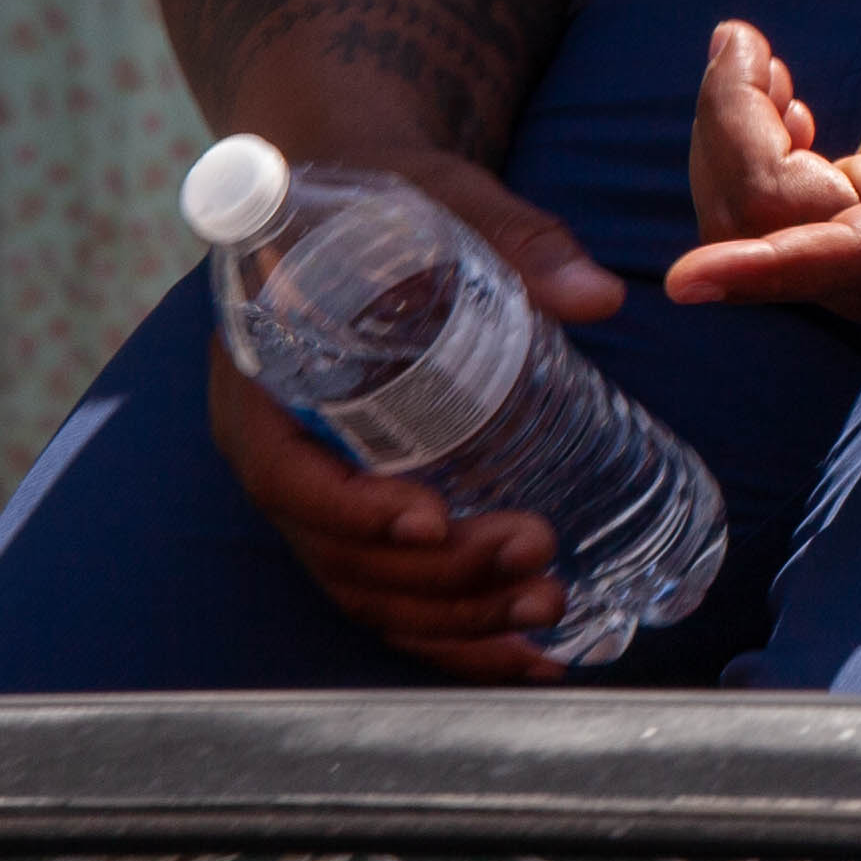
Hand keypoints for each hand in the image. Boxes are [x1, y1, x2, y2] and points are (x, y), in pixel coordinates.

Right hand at [203, 150, 625, 680]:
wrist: (363, 211)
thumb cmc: (392, 205)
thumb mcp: (443, 203)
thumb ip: (513, 241)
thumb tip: (598, 296)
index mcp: (262, 389)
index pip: (285, 475)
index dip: (349, 510)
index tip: (428, 518)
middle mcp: (283, 460)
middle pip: (340, 553)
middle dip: (435, 574)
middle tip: (533, 555)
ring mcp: (327, 500)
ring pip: (373, 593)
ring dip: (456, 619)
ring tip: (549, 609)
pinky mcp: (374, 516)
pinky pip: (402, 598)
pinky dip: (460, 637)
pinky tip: (534, 657)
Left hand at [666, 0, 860, 318]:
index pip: (857, 254)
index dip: (771, 265)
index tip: (685, 281)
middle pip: (793, 240)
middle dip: (736, 145)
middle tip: (740, 43)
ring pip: (773, 238)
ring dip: (737, 149)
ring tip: (757, 61)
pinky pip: (784, 226)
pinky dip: (758, 158)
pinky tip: (782, 101)